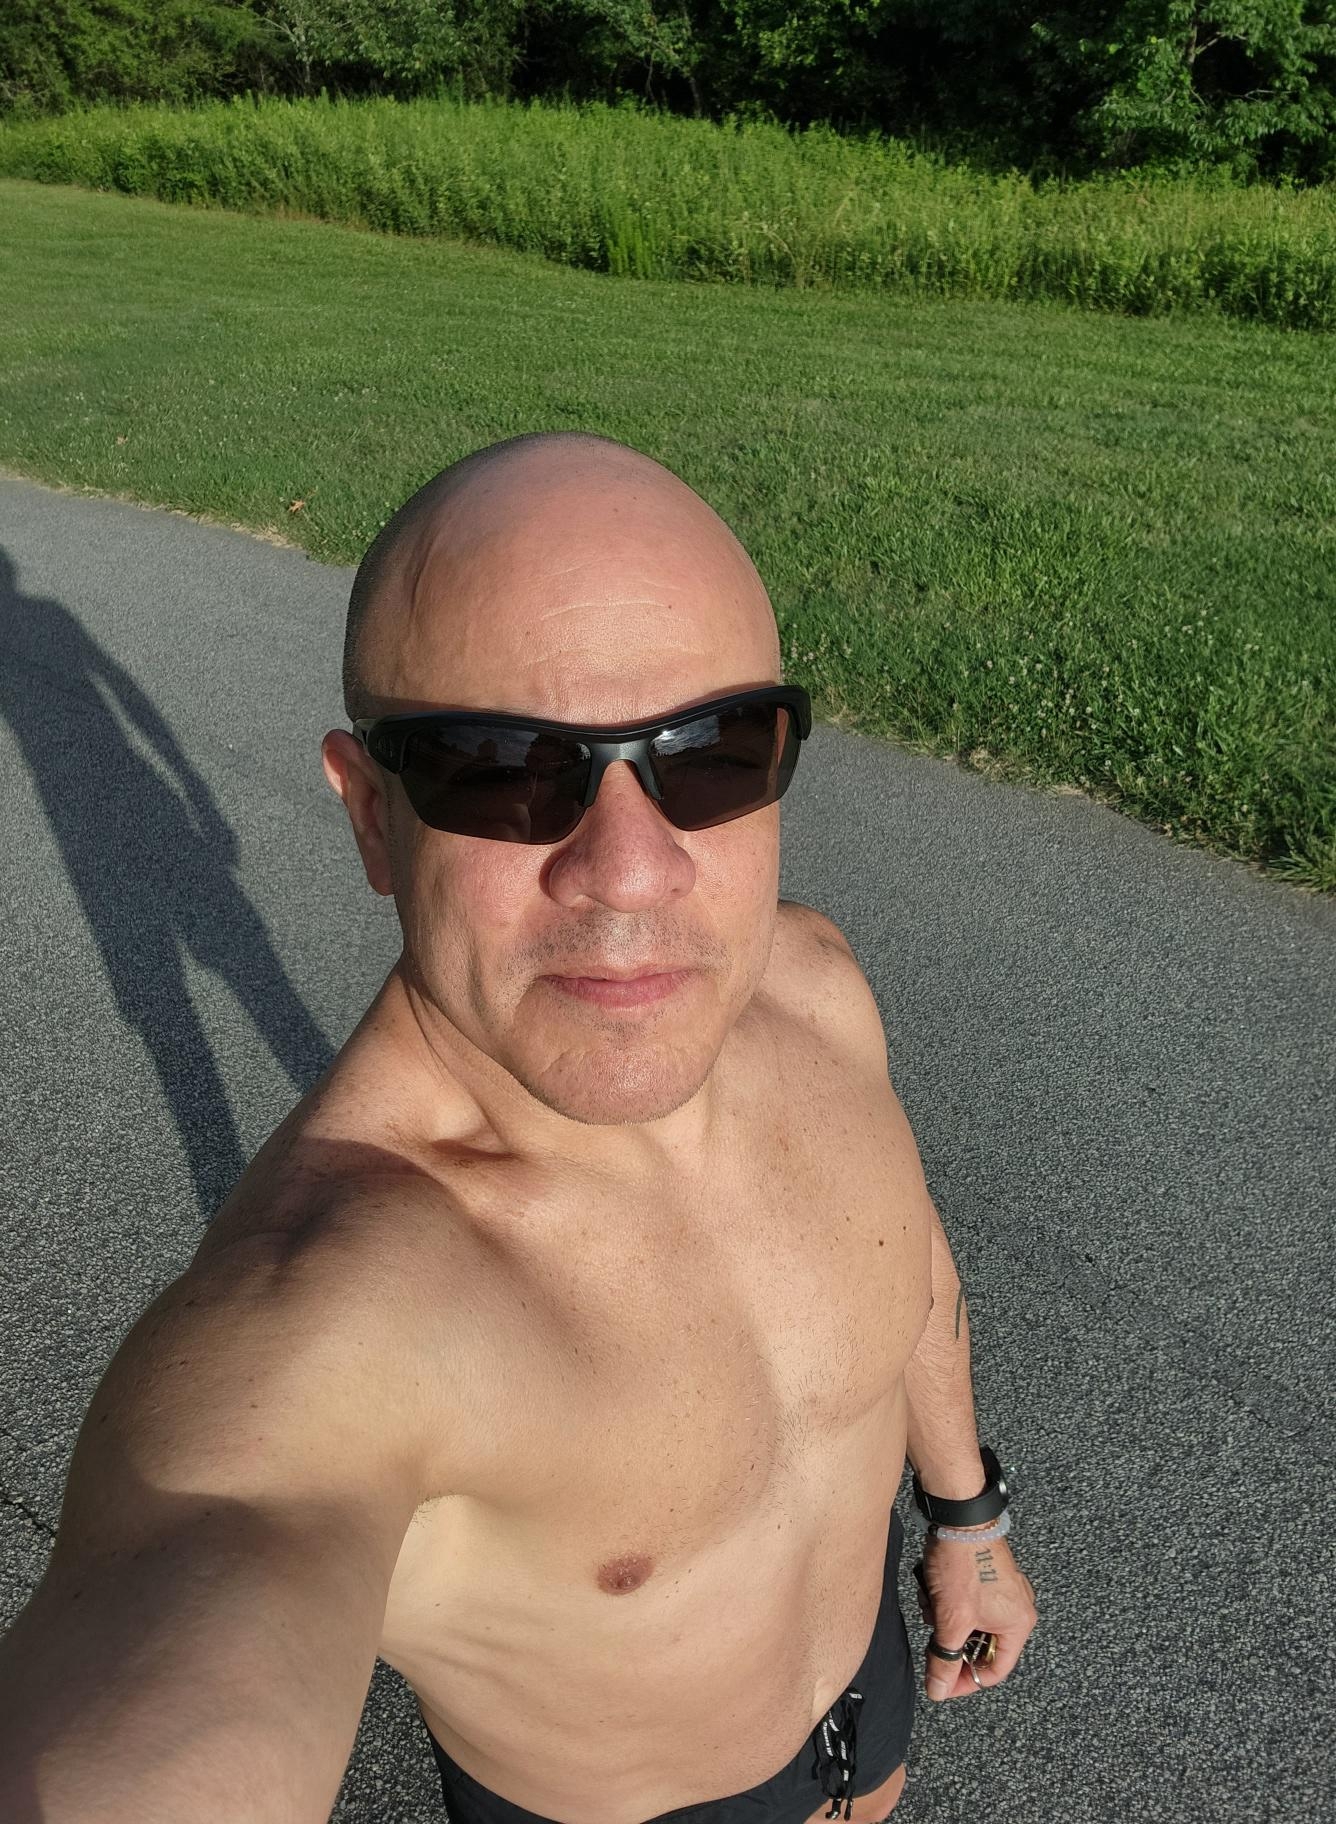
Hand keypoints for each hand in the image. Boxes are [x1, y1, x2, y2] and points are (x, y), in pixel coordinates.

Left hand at [913, 1532, 1037, 1700]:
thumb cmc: (963, 1565)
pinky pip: (967, 1603)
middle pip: (981, 1646)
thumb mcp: (951, 1620)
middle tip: (933, 1635)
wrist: (958, 1516)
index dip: (966, 1681)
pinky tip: (932, 1590)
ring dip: (946, 1620)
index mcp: (1018, 1624)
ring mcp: (1002, 1590)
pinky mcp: (985, 1575)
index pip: (995, 1670)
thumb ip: (944, 1660)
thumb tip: (938, 1691)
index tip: (942, 1684)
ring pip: (970, 1624)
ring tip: (932, 1604)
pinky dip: (948, 1603)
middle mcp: (1017, 1608)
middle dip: (951, 1641)